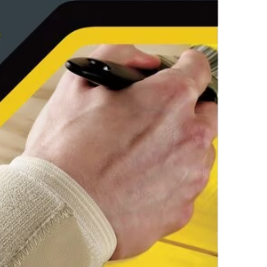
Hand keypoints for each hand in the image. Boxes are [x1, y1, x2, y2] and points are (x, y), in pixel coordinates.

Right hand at [24, 45, 216, 259]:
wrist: (58, 211)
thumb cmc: (65, 153)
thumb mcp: (79, 83)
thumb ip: (118, 55)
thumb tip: (144, 60)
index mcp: (169, 99)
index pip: (199, 68)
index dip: (185, 64)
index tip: (179, 69)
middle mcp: (189, 137)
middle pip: (208, 111)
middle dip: (186, 107)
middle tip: (152, 114)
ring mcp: (189, 176)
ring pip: (199, 150)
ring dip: (178, 145)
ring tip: (137, 152)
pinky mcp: (182, 210)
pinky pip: (184, 185)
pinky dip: (167, 179)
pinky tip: (135, 179)